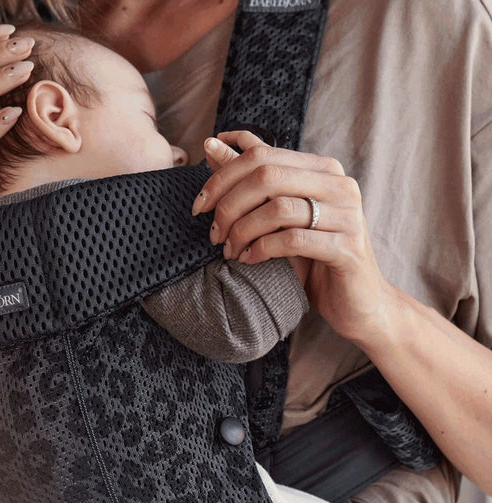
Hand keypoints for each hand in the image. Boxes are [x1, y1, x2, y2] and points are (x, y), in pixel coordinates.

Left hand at [193, 130, 394, 345]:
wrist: (357, 302)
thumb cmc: (312, 259)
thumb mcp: (278, 218)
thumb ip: (250, 182)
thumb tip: (213, 145)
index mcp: (322, 169)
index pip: (262, 154)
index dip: (222, 176)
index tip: (199, 204)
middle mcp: (338, 184)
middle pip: (267, 175)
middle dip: (228, 204)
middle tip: (213, 233)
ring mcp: (347, 215)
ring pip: (278, 208)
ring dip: (243, 231)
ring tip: (230, 251)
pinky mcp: (346, 248)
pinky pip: (293, 240)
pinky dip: (262, 249)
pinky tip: (249, 260)